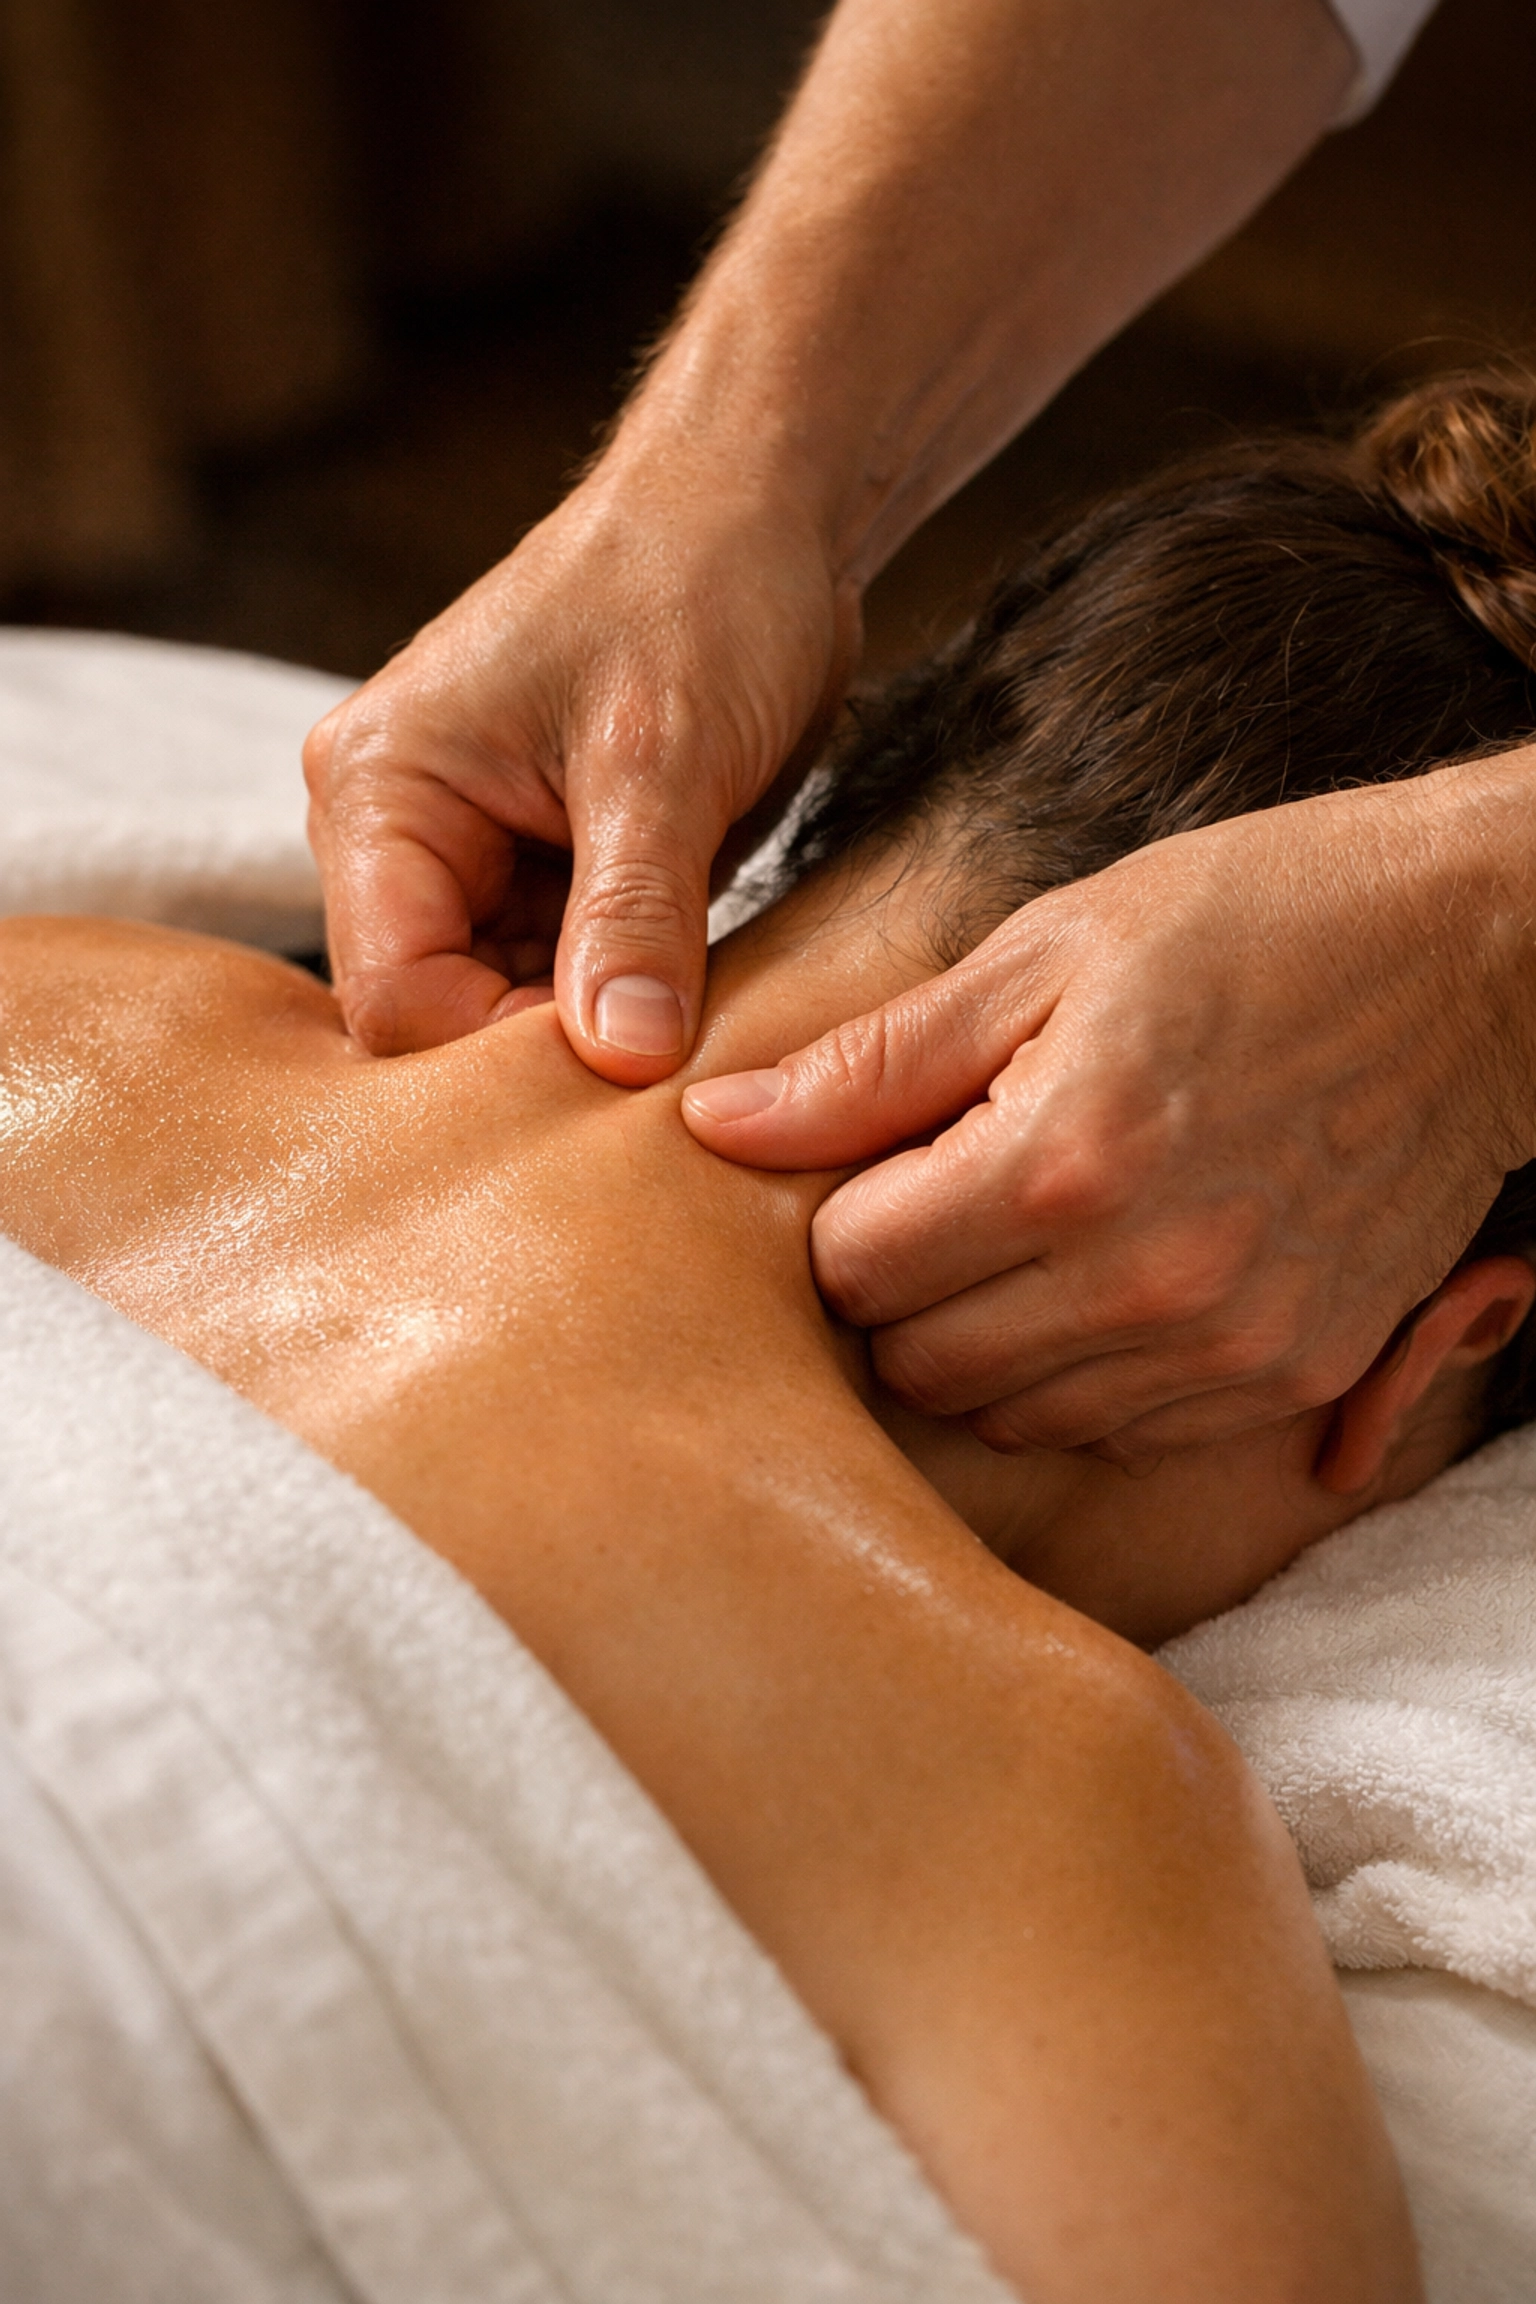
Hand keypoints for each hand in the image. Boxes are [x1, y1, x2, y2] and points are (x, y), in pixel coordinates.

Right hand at [304, 449, 858, 1079]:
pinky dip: (625, 1004)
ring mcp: (470, 857)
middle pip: (439, 1015)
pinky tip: (692, 1011)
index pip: (397, 995)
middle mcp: (397, 832)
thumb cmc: (697, 590)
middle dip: (546, 1056)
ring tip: (691, 1042)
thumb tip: (622, 1060)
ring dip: (595, 1037)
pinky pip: (565, 978)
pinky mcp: (542, 871)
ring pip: (505, 1009)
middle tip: (665, 1085)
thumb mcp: (667, 762)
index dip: (500, 1057)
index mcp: (380, 791)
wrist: (760, 514)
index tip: (625, 1077)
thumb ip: (636, 918)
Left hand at [683, 765, 1535, 1454]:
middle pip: (916, 1365)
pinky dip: (1084, 1373)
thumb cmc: (1251, 922)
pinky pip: (1121, 1430)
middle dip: (896, 1289)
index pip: (852, 1272)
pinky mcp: (1290, 1375)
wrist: (1475, 958)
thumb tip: (713, 1124)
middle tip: (943, 1200)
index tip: (882, 1164)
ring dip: (984, 1341)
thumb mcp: (1044, 951)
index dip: (842, 1217)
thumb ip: (872, 1062)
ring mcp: (1226, 1347)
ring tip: (1030, 1235)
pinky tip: (1113, 1276)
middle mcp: (1143, 1283)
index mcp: (1060, 1163)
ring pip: (1010, 1415)